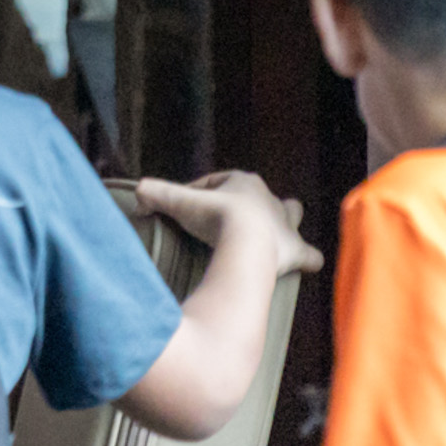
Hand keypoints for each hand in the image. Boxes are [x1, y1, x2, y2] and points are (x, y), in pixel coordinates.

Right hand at [136, 171, 323, 277]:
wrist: (246, 242)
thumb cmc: (214, 217)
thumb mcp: (177, 201)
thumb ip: (153, 193)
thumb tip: (136, 194)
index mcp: (244, 181)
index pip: (219, 182)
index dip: (201, 194)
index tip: (187, 209)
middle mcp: (270, 200)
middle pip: (262, 196)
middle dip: (252, 203)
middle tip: (235, 218)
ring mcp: (286, 226)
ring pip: (292, 217)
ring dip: (285, 225)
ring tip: (272, 236)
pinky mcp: (296, 252)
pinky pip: (309, 255)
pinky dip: (306, 259)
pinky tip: (304, 264)